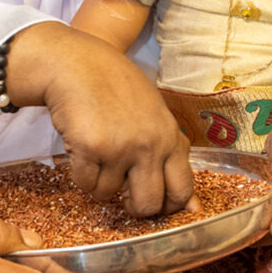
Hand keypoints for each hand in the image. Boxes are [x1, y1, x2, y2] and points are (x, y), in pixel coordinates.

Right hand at [9, 23, 193, 216]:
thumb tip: (194, 208)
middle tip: (123, 194)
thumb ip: (171, 153)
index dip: (166, 205)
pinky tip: (82, 150)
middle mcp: (149, 144)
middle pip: (148, 204)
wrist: (77, 64)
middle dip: (134, 207)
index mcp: (170, 136)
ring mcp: (120, 147)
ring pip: (108, 195)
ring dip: (100, 183)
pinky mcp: (90, 148)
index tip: (153, 201)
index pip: (182, 190)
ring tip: (98, 154)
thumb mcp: (154, 114)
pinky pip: (85, 184)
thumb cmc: (116, 87)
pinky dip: (81, 174)